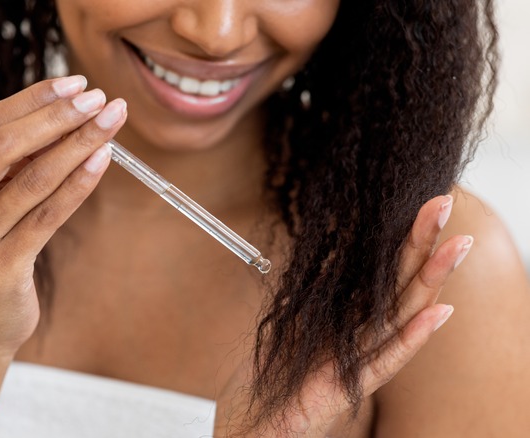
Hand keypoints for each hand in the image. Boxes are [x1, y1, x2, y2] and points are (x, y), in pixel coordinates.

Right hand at [0, 76, 126, 354]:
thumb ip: (1, 165)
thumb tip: (60, 114)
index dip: (32, 100)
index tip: (74, 84)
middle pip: (4, 145)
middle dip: (57, 116)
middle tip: (98, 97)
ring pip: (33, 178)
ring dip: (78, 142)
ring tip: (112, 120)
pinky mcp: (0, 268)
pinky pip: (49, 215)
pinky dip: (80, 182)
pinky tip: (103, 159)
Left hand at [218, 195, 471, 436]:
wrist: (256, 414)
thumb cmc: (277, 366)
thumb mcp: (297, 312)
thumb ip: (322, 284)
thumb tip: (336, 238)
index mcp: (354, 315)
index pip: (387, 270)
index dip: (405, 237)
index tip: (426, 202)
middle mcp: (365, 334)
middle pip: (401, 284)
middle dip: (423, 244)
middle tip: (444, 204)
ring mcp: (363, 359)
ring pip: (401, 315)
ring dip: (429, 280)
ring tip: (455, 247)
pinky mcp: (351, 384)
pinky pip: (385, 360)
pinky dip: (411, 338)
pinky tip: (437, 314)